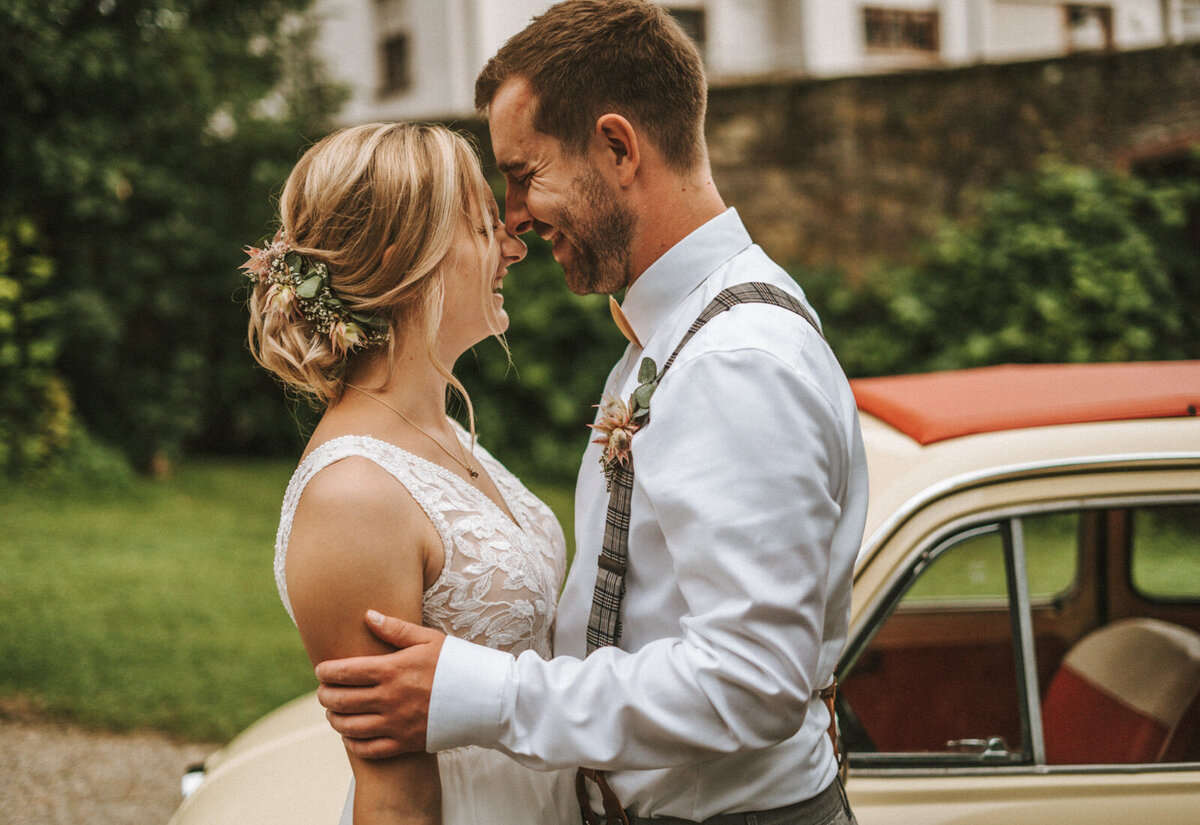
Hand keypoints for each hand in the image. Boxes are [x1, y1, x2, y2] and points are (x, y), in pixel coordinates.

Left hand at [315, 610, 446, 758]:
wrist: (485, 697)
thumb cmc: (458, 663)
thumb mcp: (429, 639)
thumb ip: (396, 629)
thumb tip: (368, 615)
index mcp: (392, 670)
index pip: (345, 672)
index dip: (326, 672)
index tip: (320, 670)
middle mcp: (390, 698)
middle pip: (341, 700)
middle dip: (325, 695)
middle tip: (323, 691)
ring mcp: (396, 723)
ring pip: (349, 727)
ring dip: (334, 719)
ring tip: (333, 713)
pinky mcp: (405, 743)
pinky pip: (369, 749)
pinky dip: (352, 743)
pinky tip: (349, 735)